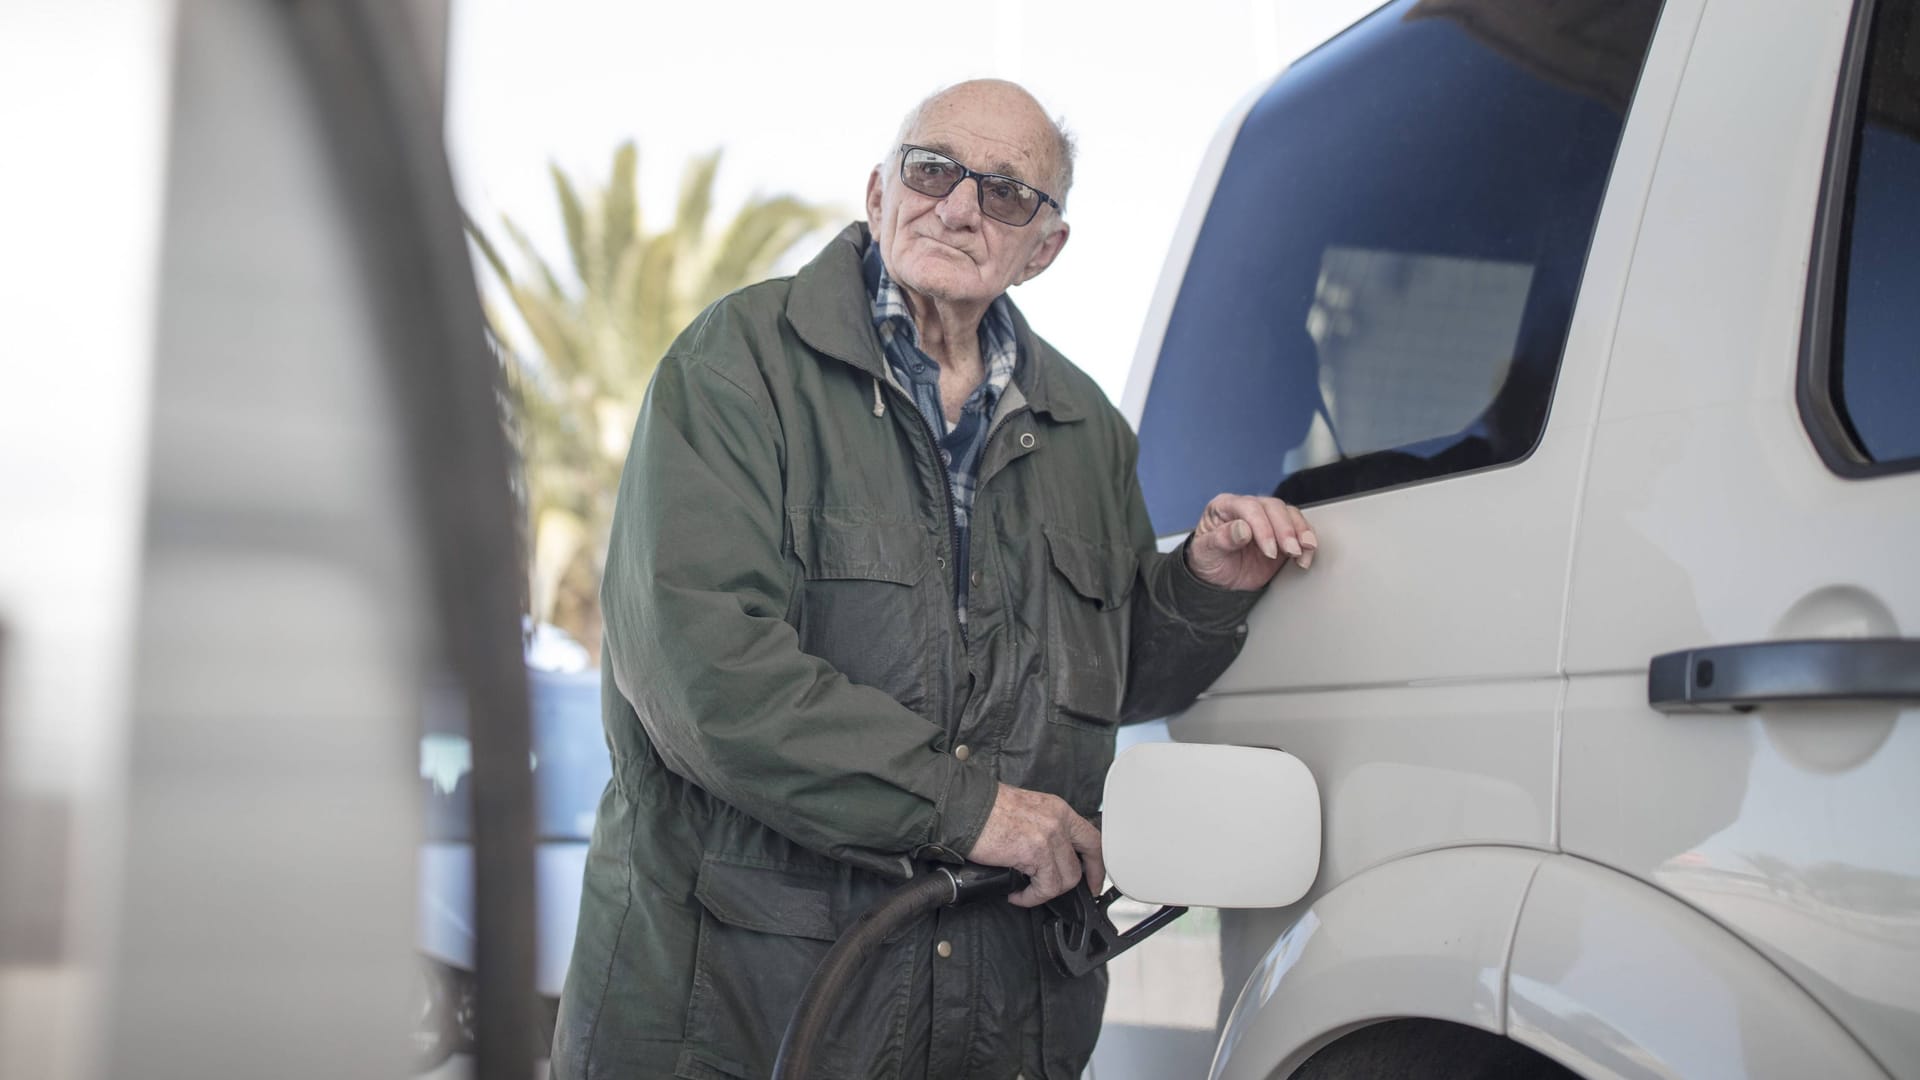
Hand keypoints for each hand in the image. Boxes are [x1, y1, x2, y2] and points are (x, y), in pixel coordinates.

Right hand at [964, 783, 1103, 906]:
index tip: (1094, 878)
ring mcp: (1049, 836)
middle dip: (1084, 881)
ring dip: (1046, 891)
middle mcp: (1058, 820)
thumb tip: (1048, 857)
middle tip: (1070, 894)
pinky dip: (1031, 897)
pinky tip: (1017, 894)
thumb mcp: (1026, 811)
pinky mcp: (1035, 852)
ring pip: (1067, 878)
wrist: (963, 808)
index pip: (1091, 837)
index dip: (1097, 862)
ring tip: (1026, 891)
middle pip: (1088, 858)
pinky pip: (1045, 887)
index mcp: (1057, 809)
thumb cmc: (984, 809)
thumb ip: (1044, 829)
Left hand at [1186, 493, 1317, 589]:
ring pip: (1290, 514)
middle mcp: (1248, 508)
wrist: (1218, 580)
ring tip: (1301, 552)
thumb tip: (1242, 529)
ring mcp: (1267, 520)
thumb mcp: (1206, 553)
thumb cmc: (1208, 561)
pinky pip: (1300, 530)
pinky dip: (1306, 542)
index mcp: (1224, 506)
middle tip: (1290, 551)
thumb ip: (1222, 539)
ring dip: (1301, 532)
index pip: (1249, 507)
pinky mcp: (1281, 534)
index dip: (1263, 527)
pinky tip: (1305, 556)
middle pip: (1273, 507)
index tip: (1269, 550)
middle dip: (1285, 530)